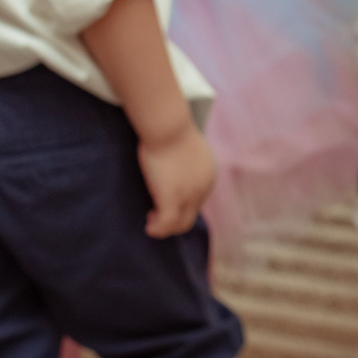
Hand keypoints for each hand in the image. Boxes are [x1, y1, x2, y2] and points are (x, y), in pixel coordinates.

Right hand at [137, 122, 216, 237]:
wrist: (168, 127)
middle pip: (192, 214)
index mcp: (208, 174)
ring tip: (151, 220)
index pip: (198, 198)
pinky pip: (167, 224)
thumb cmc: (171, 129)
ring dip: (166, 227)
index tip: (164, 199)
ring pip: (182, 224)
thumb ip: (184, 158)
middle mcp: (203, 188)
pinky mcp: (172, 199)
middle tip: (155, 213)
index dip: (181, 203)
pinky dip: (158, 230)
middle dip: (174, 218)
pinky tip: (149, 227)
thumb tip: (172, 158)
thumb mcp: (185, 145)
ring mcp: (190, 195)